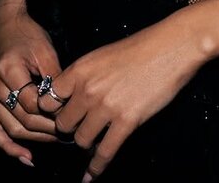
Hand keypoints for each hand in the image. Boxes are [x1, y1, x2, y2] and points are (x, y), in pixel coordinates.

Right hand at [0, 6, 63, 166]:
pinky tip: (26, 156)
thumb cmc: (28, 34)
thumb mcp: (46, 50)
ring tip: (57, 140)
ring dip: (34, 139)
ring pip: (11, 129)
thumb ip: (54, 77)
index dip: (52, 111)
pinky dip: (9, 147)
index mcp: (8, 70)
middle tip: (70, 132)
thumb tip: (65, 104)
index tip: (71, 112)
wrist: (7, 25)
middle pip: (22, 120)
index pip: (31, 103)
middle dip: (47, 129)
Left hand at [41, 15, 207, 180]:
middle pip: (63, 124)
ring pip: (81, 140)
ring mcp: (107, 107)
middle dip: (69, 129)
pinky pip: (104, 153)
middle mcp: (88, 90)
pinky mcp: (126, 122)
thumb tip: (71, 97)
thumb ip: (83, 76)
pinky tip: (91, 176)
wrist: (170, 47)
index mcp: (80, 70)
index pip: (48, 100)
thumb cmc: (140, 48)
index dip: (51, 111)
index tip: (58, 114)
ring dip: (86, 144)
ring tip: (93, 141)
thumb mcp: (102, 55)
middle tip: (79, 127)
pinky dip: (96, 168)